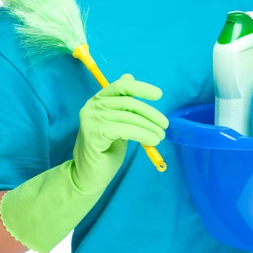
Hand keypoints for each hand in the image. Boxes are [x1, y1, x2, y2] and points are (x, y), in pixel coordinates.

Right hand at [72, 74, 168, 193]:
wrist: (88, 175)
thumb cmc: (105, 149)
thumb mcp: (117, 122)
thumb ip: (122, 103)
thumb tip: (130, 77)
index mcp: (97, 99)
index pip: (121, 86)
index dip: (141, 88)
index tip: (159, 95)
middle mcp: (91, 106)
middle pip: (128, 102)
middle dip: (150, 113)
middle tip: (165, 125)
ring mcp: (90, 119)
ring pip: (128, 117)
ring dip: (149, 127)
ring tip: (161, 136)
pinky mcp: (93, 133)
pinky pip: (125, 130)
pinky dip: (142, 135)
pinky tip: (152, 141)